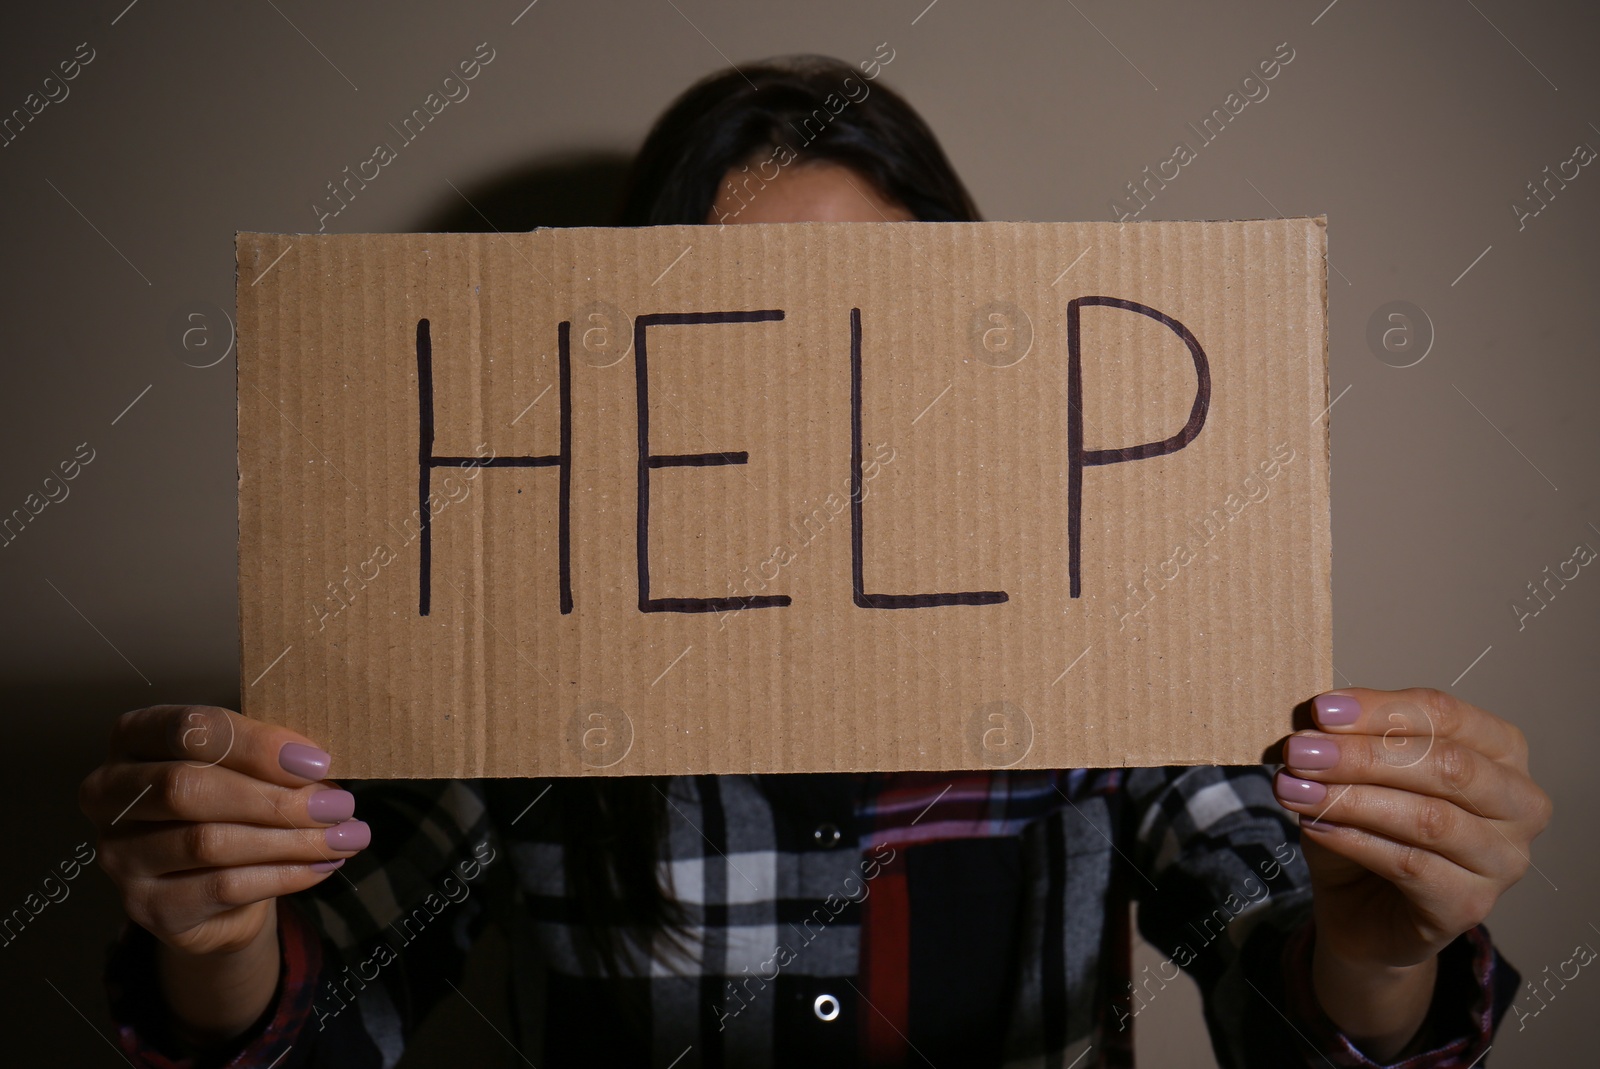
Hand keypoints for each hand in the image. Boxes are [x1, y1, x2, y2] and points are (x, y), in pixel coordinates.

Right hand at [80, 705, 367, 956]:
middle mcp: (109, 794)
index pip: (187, 730)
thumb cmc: (230, 806)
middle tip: (339, 805)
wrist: (212, 891)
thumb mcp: (245, 766)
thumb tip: (319, 765)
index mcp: (134, 738)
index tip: (318, 761)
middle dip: (275, 798)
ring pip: (208, 843)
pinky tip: (322, 866)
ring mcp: (119, 855)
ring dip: (290, 840)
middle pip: (189, 788)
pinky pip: (221, 888)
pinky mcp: (145, 907)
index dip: (256, 744)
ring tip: (344, 837)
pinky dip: (282, 875)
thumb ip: (269, 756)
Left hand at [1275, 688, 1550, 969]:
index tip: (1320, 710)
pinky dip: (1354, 841)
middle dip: (1364, 755)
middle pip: (1447, 765)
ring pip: (1429, 818)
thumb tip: (1310, 718)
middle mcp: (1519, 802)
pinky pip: (1412, 865)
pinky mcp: (1472, 904)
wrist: (1363, 912)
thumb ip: (1342, 742)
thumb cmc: (1368, 828)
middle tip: (1299, 752)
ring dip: (1352, 799)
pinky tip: (1315, 826)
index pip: (1446, 715)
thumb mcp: (1352, 772)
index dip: (1381, 709)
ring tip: (1294, 789)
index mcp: (1501, 750)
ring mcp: (1504, 859)